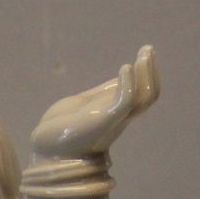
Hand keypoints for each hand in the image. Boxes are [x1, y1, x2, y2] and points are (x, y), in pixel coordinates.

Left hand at [31, 45, 158, 160]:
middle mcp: (120, 118)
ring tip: (143, 55)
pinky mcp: (102, 121)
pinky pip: (124, 103)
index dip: (149, 74)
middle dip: (151, 71)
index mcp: (118, 113)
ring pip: (143, 99)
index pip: (144, 95)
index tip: (146, 52)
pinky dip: (128, 85)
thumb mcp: (90, 103)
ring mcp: (113, 119)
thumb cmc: (65, 127)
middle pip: (148, 96)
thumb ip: (105, 93)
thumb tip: (123, 75)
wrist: (48, 149)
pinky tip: (125, 68)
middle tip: (147, 48)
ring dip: (146, 74)